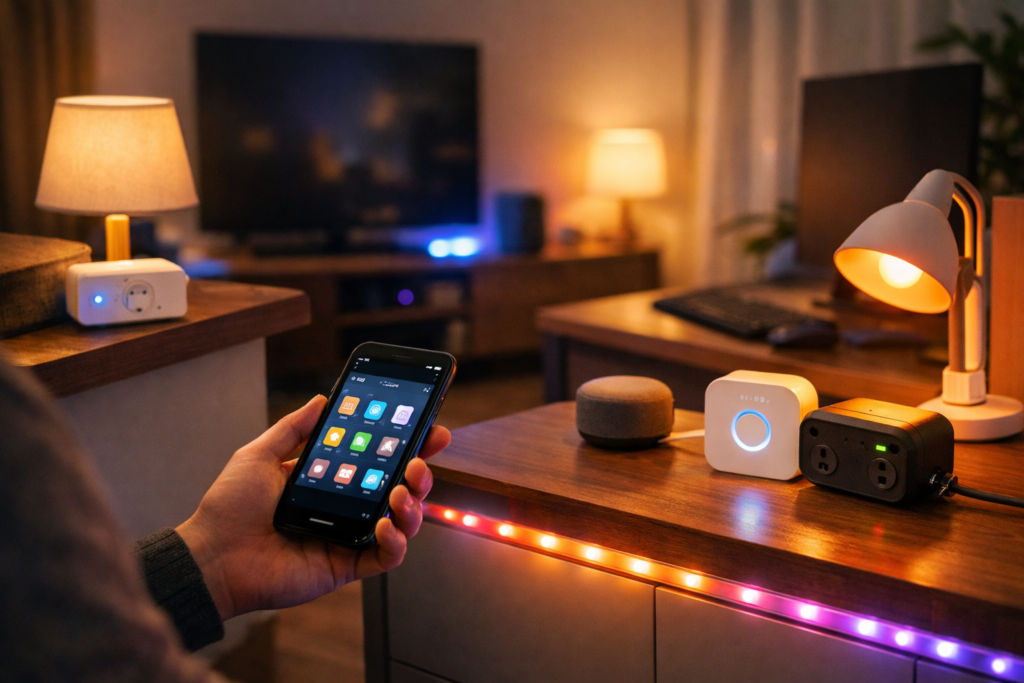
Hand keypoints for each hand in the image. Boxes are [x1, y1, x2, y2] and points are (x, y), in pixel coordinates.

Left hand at [176, 395, 450, 620]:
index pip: (379, 459)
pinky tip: (386, 526)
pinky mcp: (346, 565)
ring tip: (399, 491)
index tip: (429, 427)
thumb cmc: (230, 508)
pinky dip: (396, 542)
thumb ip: (293, 428)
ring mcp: (349, 536)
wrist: (212, 556)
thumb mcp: (259, 455)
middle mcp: (347, 507)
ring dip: (412, 504)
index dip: (408, 444)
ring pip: (402, 522)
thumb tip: (322, 399)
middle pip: (400, 488)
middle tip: (419, 460)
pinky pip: (386, 557)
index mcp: (332, 479)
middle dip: (421, 472)